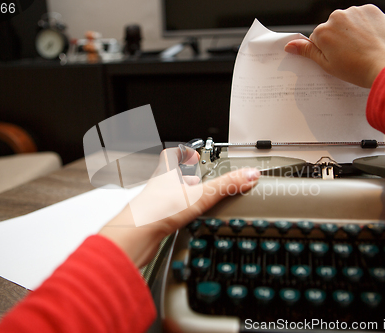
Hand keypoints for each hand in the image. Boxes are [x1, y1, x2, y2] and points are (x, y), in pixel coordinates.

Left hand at [98, 147, 260, 266]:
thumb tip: (249, 174)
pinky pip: (166, 213)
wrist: (135, 235)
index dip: (181, 152)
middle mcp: (159, 185)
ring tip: (193, 199)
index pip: (172, 154)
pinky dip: (175, 215)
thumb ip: (226, 185)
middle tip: (195, 176)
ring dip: (179, 196)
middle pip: (170, 174)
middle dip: (182, 175)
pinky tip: (181, 221)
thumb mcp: (201, 195)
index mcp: (168, 172)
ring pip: (167, 194)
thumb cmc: (158, 210)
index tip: (192, 150)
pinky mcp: (153, 221)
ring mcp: (154, 203)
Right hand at [284, 5, 384, 87]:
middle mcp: (336, 17)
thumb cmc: (357, 69)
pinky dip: (366, 25)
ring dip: (352, 31)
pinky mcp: (371, 10)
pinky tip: (371, 39)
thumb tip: (290, 45)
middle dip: (339, 38)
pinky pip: (363, 16)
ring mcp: (354, 12)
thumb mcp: (327, 65)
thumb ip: (308, 51)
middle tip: (351, 55)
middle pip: (333, 28)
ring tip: (362, 48)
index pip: (318, 38)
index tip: (337, 58)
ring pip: (348, 21)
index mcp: (322, 32)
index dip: (327, 50)